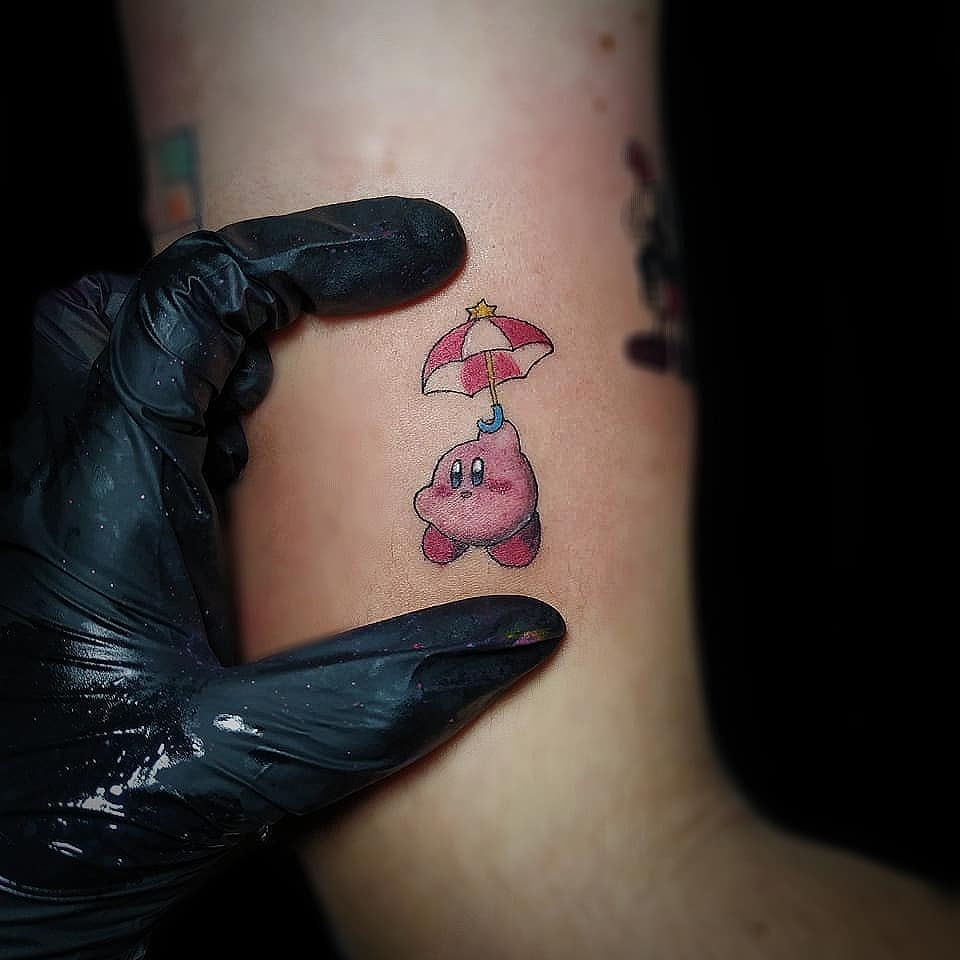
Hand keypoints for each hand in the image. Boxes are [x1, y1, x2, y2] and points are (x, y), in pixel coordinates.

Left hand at [0, 199, 563, 959]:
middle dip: (257, 286)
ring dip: (247, 353)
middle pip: (136, 308)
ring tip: (347, 389)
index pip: (189, 305)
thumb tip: (527, 629)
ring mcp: (81, 514)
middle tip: (366, 314)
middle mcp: (75, 485)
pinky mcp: (103, 550)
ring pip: (142, 365)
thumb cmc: (70, 833)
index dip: (315, 254)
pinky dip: (235, 421)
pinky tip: (290, 480)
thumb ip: (382, 696)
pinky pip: (160, 436)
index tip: (428, 249)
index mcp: (101, 503)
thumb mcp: (237, 764)